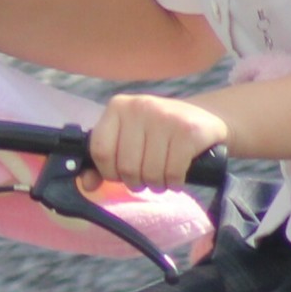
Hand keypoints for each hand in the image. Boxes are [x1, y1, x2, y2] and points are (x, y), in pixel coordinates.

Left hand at [87, 92, 228, 191]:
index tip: (121, 174)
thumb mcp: (129, 140)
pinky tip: (177, 177)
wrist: (204, 120)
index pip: (100, 151)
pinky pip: (173, 173)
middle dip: (136, 182)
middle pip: (126, 167)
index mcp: (118, 107)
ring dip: (157, 184)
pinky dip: (175, 183)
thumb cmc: (159, 134)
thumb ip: (103, 161)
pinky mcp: (188, 131)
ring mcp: (165, 117)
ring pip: (150, 173)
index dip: (110, 172)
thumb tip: (86, 184)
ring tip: (163, 177)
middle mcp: (140, 107)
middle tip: (147, 178)